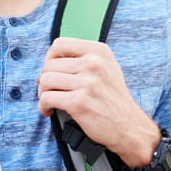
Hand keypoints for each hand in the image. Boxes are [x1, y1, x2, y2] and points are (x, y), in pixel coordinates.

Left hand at [37, 37, 160, 166]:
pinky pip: (47, 98)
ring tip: (51, 100)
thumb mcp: (107, 68)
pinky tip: (50, 110)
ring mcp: (88, 83)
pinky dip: (43, 106)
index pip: (60, 44)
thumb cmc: (113, 99)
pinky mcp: (79, 102)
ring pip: (45, 80)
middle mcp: (95, 63)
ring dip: (42, 93)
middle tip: (51, 90)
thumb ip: (84, 59)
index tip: (52, 70)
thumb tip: (51, 60)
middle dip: (44, 79)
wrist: (128, 125)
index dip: (50, 58)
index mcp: (100, 52)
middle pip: (49, 64)